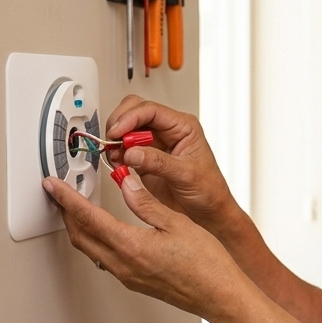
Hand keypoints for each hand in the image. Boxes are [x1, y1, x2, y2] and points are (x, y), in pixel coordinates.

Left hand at [42, 170, 249, 322]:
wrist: (220, 296)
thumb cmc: (207, 265)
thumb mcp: (176, 223)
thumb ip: (146, 203)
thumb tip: (126, 184)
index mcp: (131, 246)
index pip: (88, 218)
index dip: (67, 198)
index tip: (54, 186)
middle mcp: (124, 265)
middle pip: (81, 236)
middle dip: (66, 213)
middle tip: (60, 194)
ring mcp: (128, 276)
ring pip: (90, 249)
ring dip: (80, 228)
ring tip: (78, 208)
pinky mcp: (135, 282)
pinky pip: (105, 259)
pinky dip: (96, 240)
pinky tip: (104, 230)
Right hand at [104, 95, 238, 232]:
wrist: (208, 212)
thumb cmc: (208, 190)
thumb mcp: (186, 174)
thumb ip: (158, 162)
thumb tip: (132, 152)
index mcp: (182, 127)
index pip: (151, 110)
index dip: (130, 117)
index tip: (117, 132)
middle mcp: (167, 131)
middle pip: (135, 111)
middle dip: (120, 123)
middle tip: (113, 142)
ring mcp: (154, 144)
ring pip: (126, 128)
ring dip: (116, 139)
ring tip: (116, 156)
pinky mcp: (144, 159)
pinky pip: (124, 148)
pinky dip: (116, 153)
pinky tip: (119, 164)